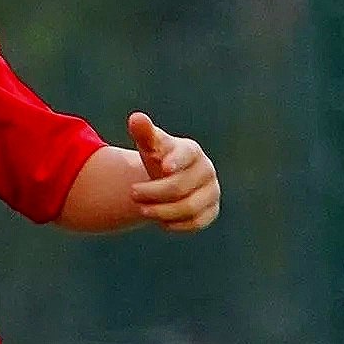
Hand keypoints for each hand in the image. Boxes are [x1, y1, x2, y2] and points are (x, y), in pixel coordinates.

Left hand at [127, 112, 220, 232]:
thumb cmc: (157, 156)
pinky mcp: (211, 211)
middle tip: (132, 193)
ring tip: (141, 209)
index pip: (187, 154)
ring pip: (189, 207)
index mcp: (191, 151)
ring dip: (162, 211)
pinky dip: (176, 224)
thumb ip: (143, 132)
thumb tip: (136, 118)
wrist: (168, 178)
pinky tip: (160, 222)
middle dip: (154, 192)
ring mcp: (212, 191)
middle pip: (181, 186)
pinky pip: (196, 222)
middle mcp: (206, 170)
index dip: (177, 160)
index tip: (164, 167)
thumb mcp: (149, 144)